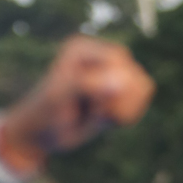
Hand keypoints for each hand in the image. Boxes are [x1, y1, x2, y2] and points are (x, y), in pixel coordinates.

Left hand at [0, 37, 155, 175]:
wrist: (40, 133)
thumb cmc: (45, 116)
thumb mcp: (59, 100)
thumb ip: (88, 86)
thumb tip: (122, 80)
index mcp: (81, 48)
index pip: (118, 60)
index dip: (115, 89)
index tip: (93, 110)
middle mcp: (98, 54)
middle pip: (134, 74)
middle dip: (120, 102)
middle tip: (94, 115)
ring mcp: (111, 70)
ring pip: (142, 86)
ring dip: (125, 110)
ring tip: (98, 117)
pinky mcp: (121, 87)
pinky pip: (142, 97)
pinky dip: (128, 114)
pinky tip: (106, 120)